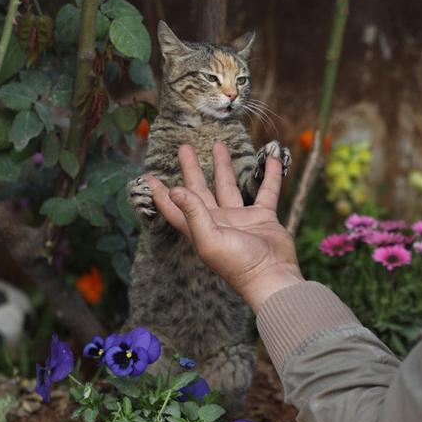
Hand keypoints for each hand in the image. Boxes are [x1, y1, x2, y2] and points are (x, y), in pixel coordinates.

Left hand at [145, 142, 303, 312]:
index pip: (174, 207)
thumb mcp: (210, 240)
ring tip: (219, 145)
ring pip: (229, 186)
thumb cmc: (238, 264)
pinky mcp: (263, 217)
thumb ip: (193, 213)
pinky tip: (271, 158)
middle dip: (191, 169)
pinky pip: (265, 191)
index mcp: (199, 228)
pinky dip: (268, 175)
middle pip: (200, 189)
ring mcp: (240, 218)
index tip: (148, 176)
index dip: (160, 193)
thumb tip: (174, 189)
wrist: (272, 275)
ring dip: (224, 166)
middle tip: (184, 148)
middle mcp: (217, 221)